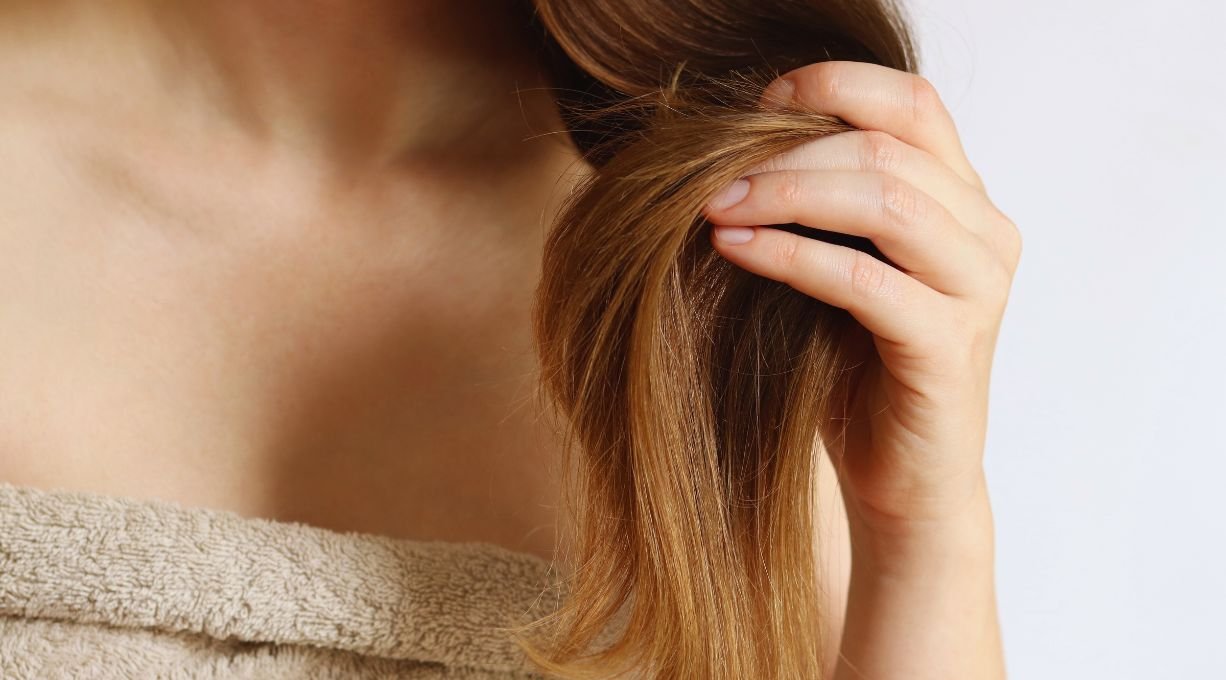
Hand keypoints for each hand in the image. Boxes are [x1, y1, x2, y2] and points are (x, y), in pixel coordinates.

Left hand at [701, 60, 1021, 540]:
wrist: (901, 481)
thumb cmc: (855, 371)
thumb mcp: (839, 270)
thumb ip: (822, 207)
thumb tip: (735, 144)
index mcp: (964, 202)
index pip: (914, 103)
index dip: (836, 86)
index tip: (757, 104)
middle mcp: (985, 234)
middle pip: (888, 147)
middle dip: (788, 151)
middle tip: (710, 176)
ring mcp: (977, 290)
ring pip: (886, 201)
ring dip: (787, 194)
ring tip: (715, 208)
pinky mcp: (947, 347)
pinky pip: (864, 279)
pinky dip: (792, 256)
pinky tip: (737, 251)